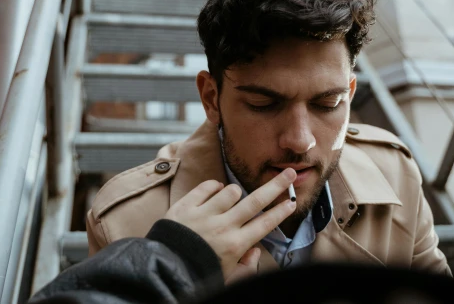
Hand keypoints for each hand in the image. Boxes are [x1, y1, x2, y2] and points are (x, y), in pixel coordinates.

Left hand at [163, 168, 296, 279]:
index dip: (281, 212)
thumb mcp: (226, 280)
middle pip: (255, 201)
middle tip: (289, 173)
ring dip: (235, 192)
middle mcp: (223, 226)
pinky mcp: (185, 206)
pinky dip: (213, 186)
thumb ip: (246, 268)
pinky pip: (205, 187)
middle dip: (275, 186)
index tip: (292, 202)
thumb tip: (255, 252)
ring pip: (230, 192)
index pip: (265, 224)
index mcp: (235, 245)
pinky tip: (216, 189)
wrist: (161, 272)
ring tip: (234, 198)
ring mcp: (204, 214)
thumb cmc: (195, 277)